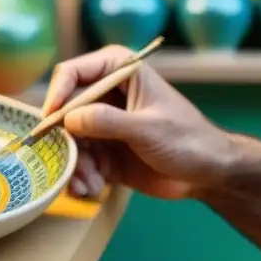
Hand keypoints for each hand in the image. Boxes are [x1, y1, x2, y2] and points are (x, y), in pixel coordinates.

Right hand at [42, 45, 231, 200]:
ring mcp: (102, 123)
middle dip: (65, 141)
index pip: (73, 73)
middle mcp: (105, 94)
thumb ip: (108, 122)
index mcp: (119, 71)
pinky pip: (79, 160)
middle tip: (71, 165)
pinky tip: (93, 189)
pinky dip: (81, 176)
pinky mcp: (103, 151)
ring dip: (75, 164)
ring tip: (89, 185)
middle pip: (64, 110)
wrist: (208, 173)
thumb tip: (69, 119)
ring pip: (69, 140)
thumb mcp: (148, 129)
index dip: (57, 94)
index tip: (51, 122)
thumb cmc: (187, 139)